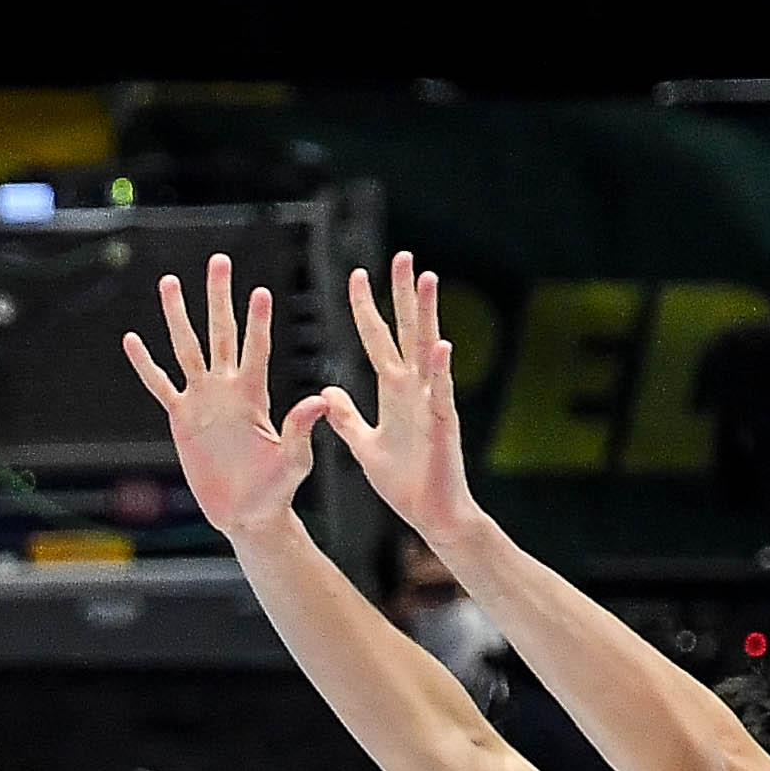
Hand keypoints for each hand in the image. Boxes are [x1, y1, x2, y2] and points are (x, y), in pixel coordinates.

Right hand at [121, 253, 317, 542]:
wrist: (247, 513)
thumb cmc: (276, 489)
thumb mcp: (294, 460)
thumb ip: (302, 429)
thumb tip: (320, 400)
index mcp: (255, 395)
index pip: (256, 349)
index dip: (257, 322)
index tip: (260, 292)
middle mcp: (228, 389)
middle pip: (220, 333)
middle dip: (219, 298)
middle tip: (219, 261)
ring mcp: (202, 400)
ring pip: (187, 348)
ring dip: (178, 315)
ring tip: (170, 282)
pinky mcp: (181, 418)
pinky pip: (160, 385)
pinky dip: (146, 364)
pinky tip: (133, 340)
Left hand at [295, 254, 488, 552]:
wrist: (430, 513)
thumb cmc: (403, 481)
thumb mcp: (365, 445)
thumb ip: (348, 418)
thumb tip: (327, 391)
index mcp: (395, 392)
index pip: (379, 340)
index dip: (367, 309)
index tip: (358, 274)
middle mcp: (415, 389)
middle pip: (407, 332)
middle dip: (404, 295)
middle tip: (403, 256)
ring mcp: (431, 403)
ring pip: (429, 350)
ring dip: (428, 316)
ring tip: (428, 280)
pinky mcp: (442, 425)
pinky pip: (441, 394)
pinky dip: (441, 372)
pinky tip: (441, 347)